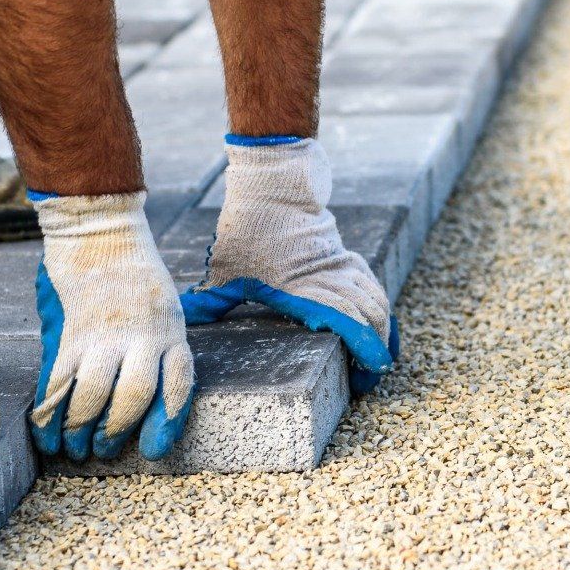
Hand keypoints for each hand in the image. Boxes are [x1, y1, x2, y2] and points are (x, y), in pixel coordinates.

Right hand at [31, 192, 194, 460]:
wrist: (101, 229)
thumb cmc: (134, 272)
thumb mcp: (162, 306)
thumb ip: (154, 348)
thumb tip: (138, 400)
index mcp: (170, 332)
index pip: (177, 384)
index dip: (168, 421)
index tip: (155, 450)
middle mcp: (141, 337)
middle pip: (134, 397)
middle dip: (117, 432)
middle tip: (103, 450)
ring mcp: (104, 336)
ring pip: (94, 396)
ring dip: (81, 429)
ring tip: (74, 449)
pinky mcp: (70, 334)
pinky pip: (58, 383)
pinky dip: (50, 416)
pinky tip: (47, 437)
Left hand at [180, 138, 397, 394]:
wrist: (272, 189)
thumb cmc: (244, 231)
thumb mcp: (225, 270)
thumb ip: (211, 300)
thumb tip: (186, 320)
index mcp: (301, 287)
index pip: (344, 320)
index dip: (360, 348)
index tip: (362, 378)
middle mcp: (328, 278)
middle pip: (369, 315)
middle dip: (375, 349)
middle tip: (369, 379)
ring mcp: (340, 265)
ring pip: (375, 299)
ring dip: (382, 329)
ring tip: (378, 357)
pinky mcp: (344, 256)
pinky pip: (370, 283)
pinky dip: (378, 305)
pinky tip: (379, 324)